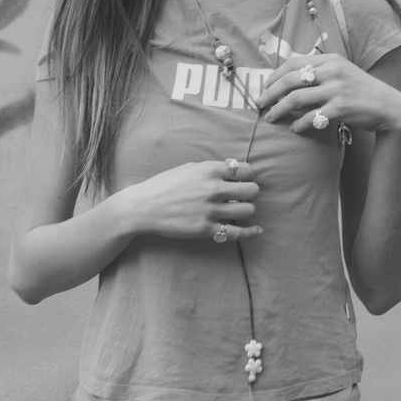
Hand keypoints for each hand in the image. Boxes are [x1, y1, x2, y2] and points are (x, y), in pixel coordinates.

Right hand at [125, 160, 261, 242]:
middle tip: (244, 196)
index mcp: (209, 170)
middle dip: (251, 192)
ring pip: (248, 210)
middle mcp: (213, 189)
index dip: (248, 175)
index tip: (244, 180)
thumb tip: (232, 170)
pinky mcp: (206, 229)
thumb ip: (211, 169)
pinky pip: (237, 233)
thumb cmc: (164, 185)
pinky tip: (257, 230)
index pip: (246, 170)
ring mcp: (211, 210)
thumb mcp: (188, 168)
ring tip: (240, 209)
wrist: (143, 207)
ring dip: (247, 209)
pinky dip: (250, 232)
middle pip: (252, 190)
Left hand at [257, 53, 400, 135]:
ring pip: (295, 99)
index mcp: (329, 60)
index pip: (293, 63)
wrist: (387, 106)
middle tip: (260, 104)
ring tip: (271, 117)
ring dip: (279, 110)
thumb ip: (319, 71)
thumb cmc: (359, 91)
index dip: (274, 75)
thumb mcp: (342, 72)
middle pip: (290, 80)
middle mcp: (332, 71)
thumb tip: (288, 78)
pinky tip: (294, 128)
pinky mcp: (340, 108)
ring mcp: (336, 89)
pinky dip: (299, 124)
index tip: (264, 87)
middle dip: (270, 93)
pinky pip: (311, 117)